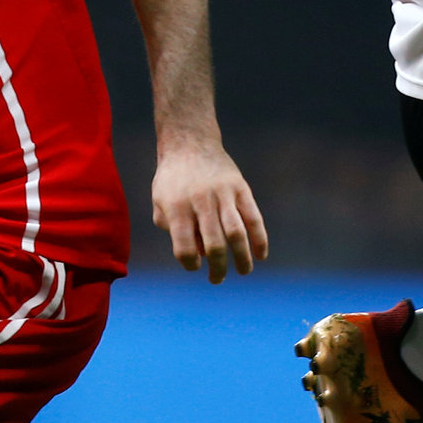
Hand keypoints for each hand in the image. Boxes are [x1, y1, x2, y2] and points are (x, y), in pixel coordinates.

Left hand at [152, 140, 268, 283]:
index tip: (195, 266)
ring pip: (236, 233)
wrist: (189, 143)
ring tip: (244, 271)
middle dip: (218, 268)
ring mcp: (223, 194)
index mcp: (176, 207)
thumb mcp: (161, 202)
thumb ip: (173, 229)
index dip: (190, 263)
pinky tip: (261, 255)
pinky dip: (260, 239)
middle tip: (217, 279)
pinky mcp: (240, 188)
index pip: (184, 247)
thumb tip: (201, 254)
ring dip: (242, 258)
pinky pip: (254, 217)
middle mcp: (200, 201)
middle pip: (214, 244)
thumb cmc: (172, 179)